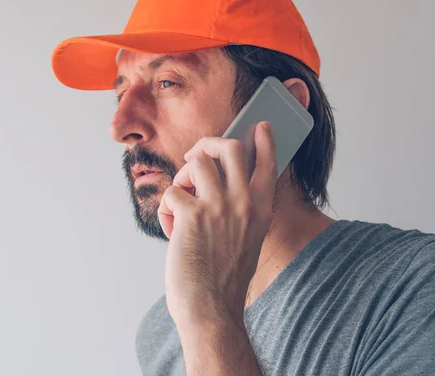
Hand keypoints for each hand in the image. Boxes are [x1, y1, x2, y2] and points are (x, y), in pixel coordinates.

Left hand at [158, 121, 277, 325]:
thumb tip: (220, 183)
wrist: (211, 308)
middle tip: (197, 154)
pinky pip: (172, 192)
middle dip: (208, 143)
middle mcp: (244, 202)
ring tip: (181, 199)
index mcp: (261, 209)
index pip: (268, 164)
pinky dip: (166, 210)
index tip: (260, 126)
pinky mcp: (192, 214)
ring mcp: (219, 206)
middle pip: (230, 147)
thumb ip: (242, 211)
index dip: (264, 141)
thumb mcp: (248, 239)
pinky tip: (172, 230)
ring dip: (182, 178)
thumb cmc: (225, 278)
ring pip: (197, 163)